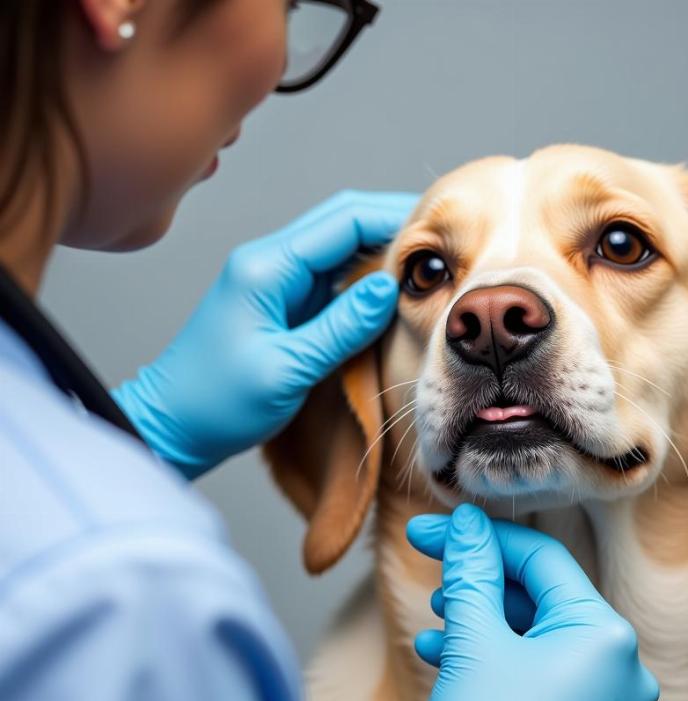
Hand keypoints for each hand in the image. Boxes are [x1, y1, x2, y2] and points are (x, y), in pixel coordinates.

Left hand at [113, 190, 417, 478]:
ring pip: (340, 248)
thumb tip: (387, 288)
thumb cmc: (218, 402)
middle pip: (344, 222)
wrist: (173, 424)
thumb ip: (341, 327)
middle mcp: (271, 262)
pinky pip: (331, 278)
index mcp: (268, 268)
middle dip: (395, 225)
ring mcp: (276, 281)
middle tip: (444, 243)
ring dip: (382, 252)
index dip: (396, 219)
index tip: (441, 233)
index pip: (344, 221)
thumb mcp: (287, 369)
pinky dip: (364, 280)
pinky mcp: (282, 303)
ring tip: (428, 266)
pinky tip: (391, 293)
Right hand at [404, 504, 658, 700]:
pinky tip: (454, 664)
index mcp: (606, 636)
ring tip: (437, 627)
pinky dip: (504, 667)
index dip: (481, 542)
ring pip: (541, 644)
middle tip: (433, 577)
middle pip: (543, 602)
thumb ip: (472, 573)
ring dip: (486, 628)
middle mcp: (624, 670)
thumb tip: (466, 525)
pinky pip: (548, 682)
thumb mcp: (473, 643)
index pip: (541, 563)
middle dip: (481, 588)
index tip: (434, 533)